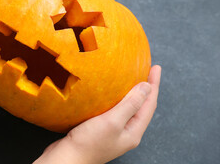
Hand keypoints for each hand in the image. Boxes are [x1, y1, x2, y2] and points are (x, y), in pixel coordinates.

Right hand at [34, 65, 160, 163]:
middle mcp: (126, 132)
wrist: (67, 158)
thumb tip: (146, 87)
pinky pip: (114, 110)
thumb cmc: (89, 143)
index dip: (154, 85)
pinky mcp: (100, 129)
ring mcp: (113, 131)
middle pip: (141, 106)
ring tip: (132, 77)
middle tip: (147, 70)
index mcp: (133, 132)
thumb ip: (130, 104)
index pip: (149, 105)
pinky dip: (117, 98)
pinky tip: (109, 92)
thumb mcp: (112, 121)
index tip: (156, 67)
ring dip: (131, 92)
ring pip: (128, 108)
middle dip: (146, 88)